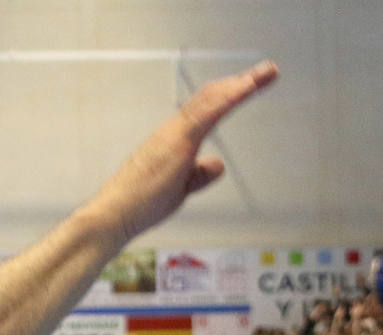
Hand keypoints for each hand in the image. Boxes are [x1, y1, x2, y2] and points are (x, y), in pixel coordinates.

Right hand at [89, 61, 277, 245]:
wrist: (114, 215)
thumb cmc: (140, 205)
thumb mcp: (179, 189)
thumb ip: (199, 175)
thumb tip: (218, 164)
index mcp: (173, 139)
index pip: (205, 109)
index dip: (229, 94)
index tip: (251, 85)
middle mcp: (173, 130)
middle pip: (211, 97)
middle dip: (242, 82)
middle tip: (268, 72)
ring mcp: (174, 134)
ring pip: (211, 99)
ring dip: (241, 84)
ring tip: (266, 73)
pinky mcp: (178, 141)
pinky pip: (207, 113)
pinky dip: (228, 98)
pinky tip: (246, 88)